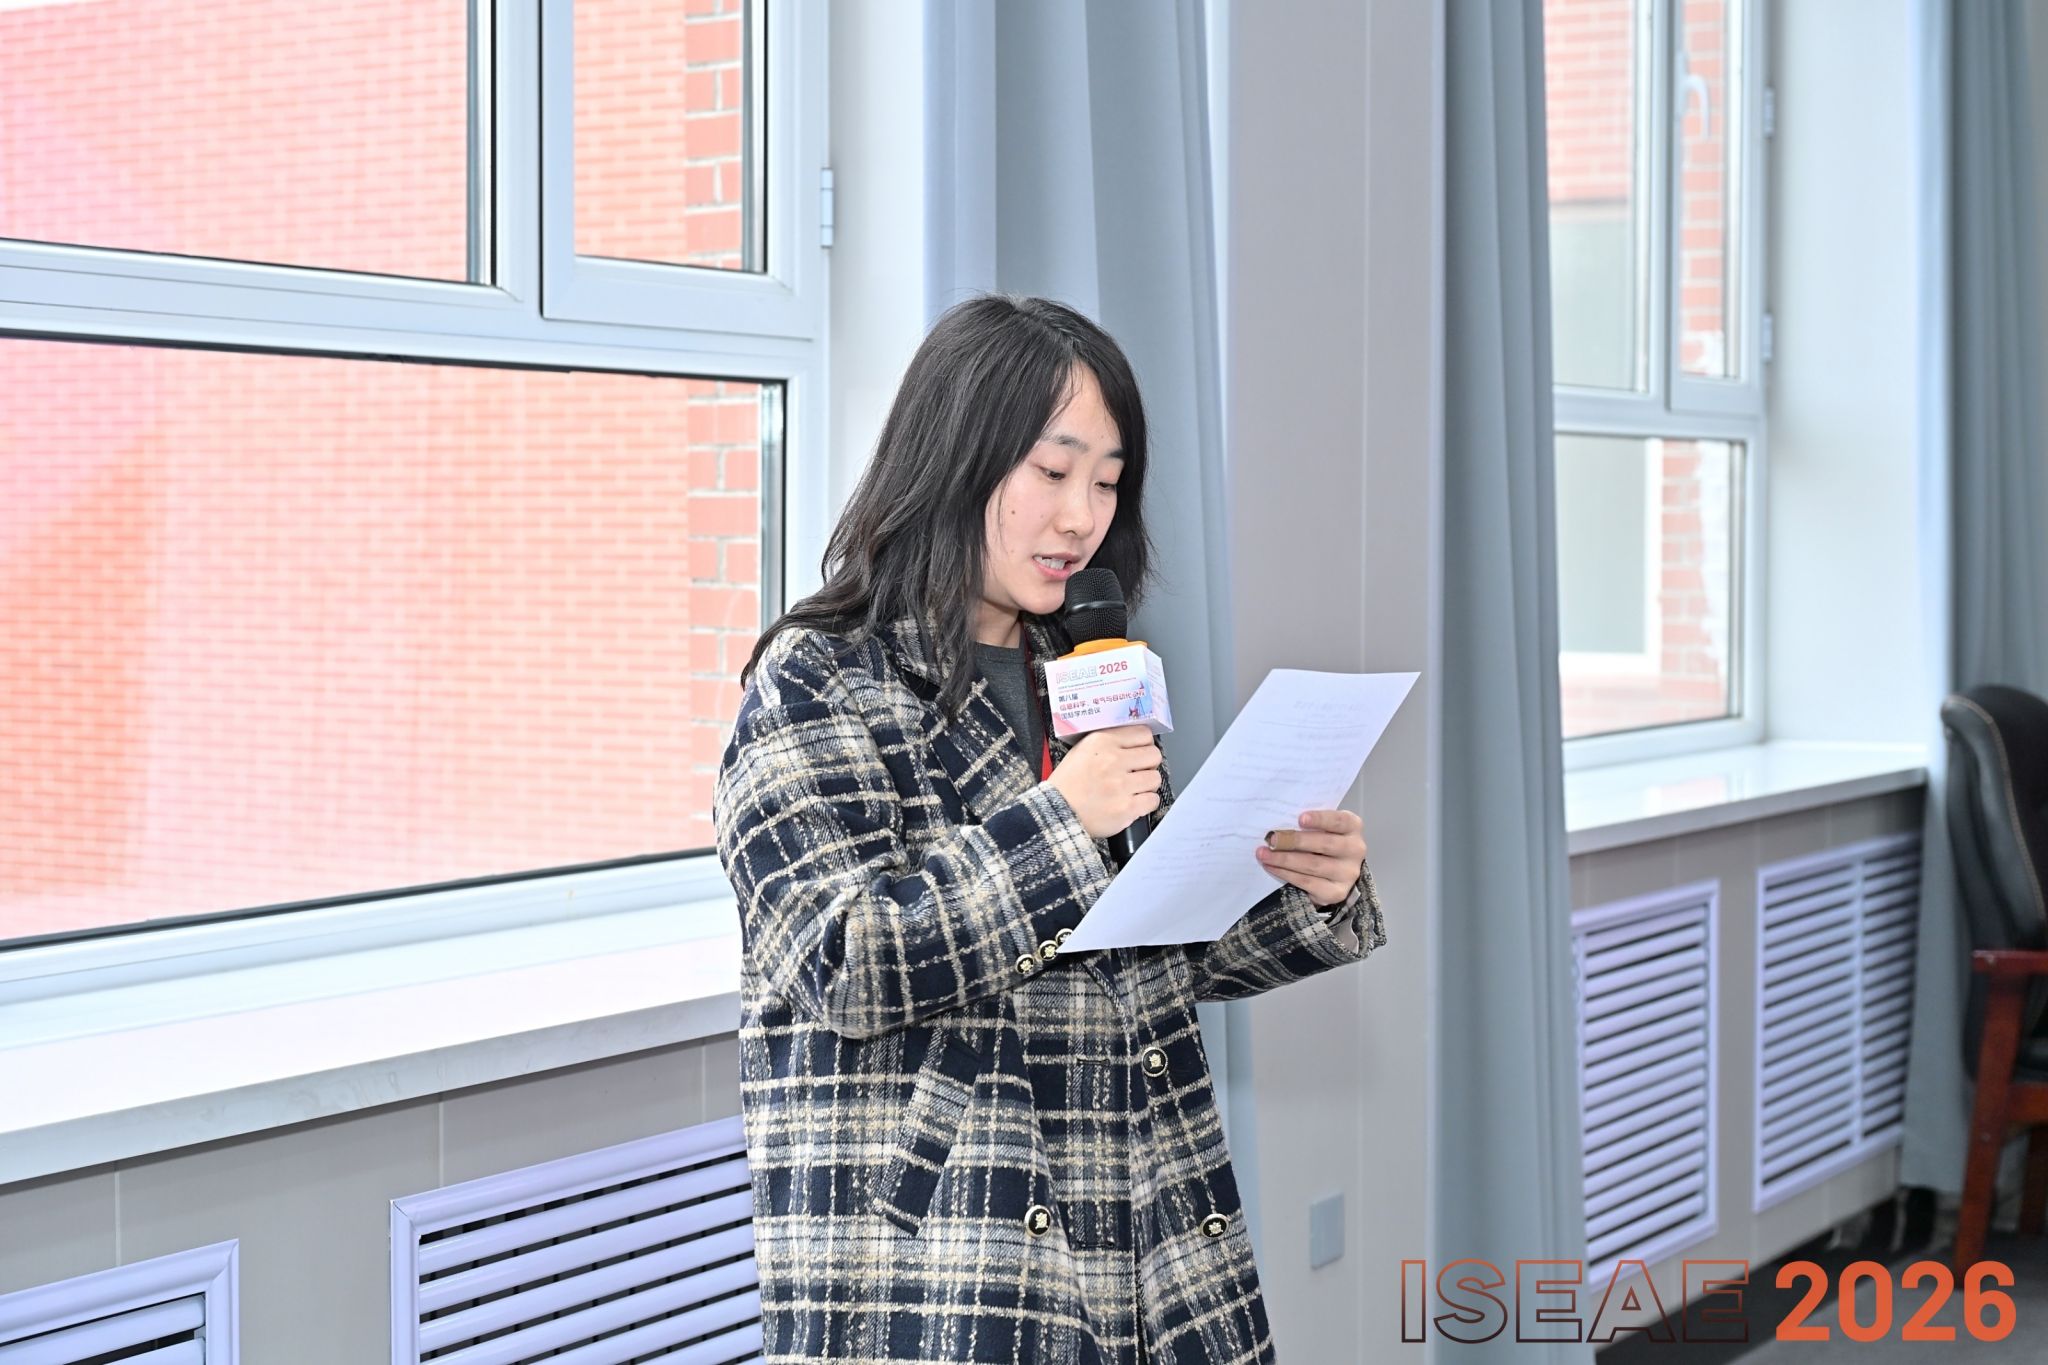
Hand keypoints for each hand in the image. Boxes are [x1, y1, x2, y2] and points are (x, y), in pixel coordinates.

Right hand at [1045, 724, 1163, 838]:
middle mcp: (1113, 760)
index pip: (1144, 734)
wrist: (1057, 812)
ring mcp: (1120, 785)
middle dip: (1148, 765)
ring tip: (1134, 789)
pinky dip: (1146, 803)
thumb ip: (1108, 743)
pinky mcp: (1126, 807)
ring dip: (1147, 785)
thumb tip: (1135, 743)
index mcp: (1102, 741)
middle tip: (1138, 772)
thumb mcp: (1082, 750)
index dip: (1145, 745)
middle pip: (1154, 755)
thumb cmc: (1068, 784)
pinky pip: (1153, 800)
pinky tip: (1134, 803)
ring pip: (1155, 778)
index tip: (1140, 753)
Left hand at [1256, 809, 1367, 907]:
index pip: (1340, 820)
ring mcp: (1348, 873)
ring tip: (1264, 854)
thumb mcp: (1321, 828)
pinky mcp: (1336, 892)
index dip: (1321, 819)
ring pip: (1313, 865)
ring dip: (1284, 859)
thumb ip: (1308, 823)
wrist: (1331, 873)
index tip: (1300, 819)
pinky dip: (1286, 874)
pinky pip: (1307, 882)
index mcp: (1352, 827)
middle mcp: (1355, 850)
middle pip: (1325, 844)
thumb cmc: (1321, 841)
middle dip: (1294, 841)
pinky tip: (1271, 867)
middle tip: (1272, 839)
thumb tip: (1279, 823)